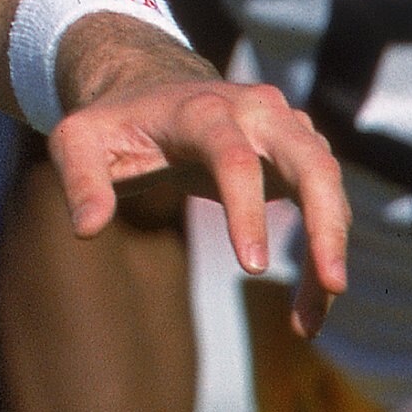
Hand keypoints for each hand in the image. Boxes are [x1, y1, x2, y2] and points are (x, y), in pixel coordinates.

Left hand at [48, 18, 351, 336]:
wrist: (154, 87)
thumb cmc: (115, 123)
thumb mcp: (78, 140)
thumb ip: (79, 179)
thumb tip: (86, 230)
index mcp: (202, 108)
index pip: (234, 157)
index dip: (247, 211)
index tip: (252, 269)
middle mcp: (256, 112)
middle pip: (311, 161)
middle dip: (326, 222)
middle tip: (332, 286)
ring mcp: (286, 128)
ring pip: (328, 186)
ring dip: (330, 251)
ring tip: (308, 324)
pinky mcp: (301, 153)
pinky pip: (327, 203)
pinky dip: (324, 254)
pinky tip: (309, 308)